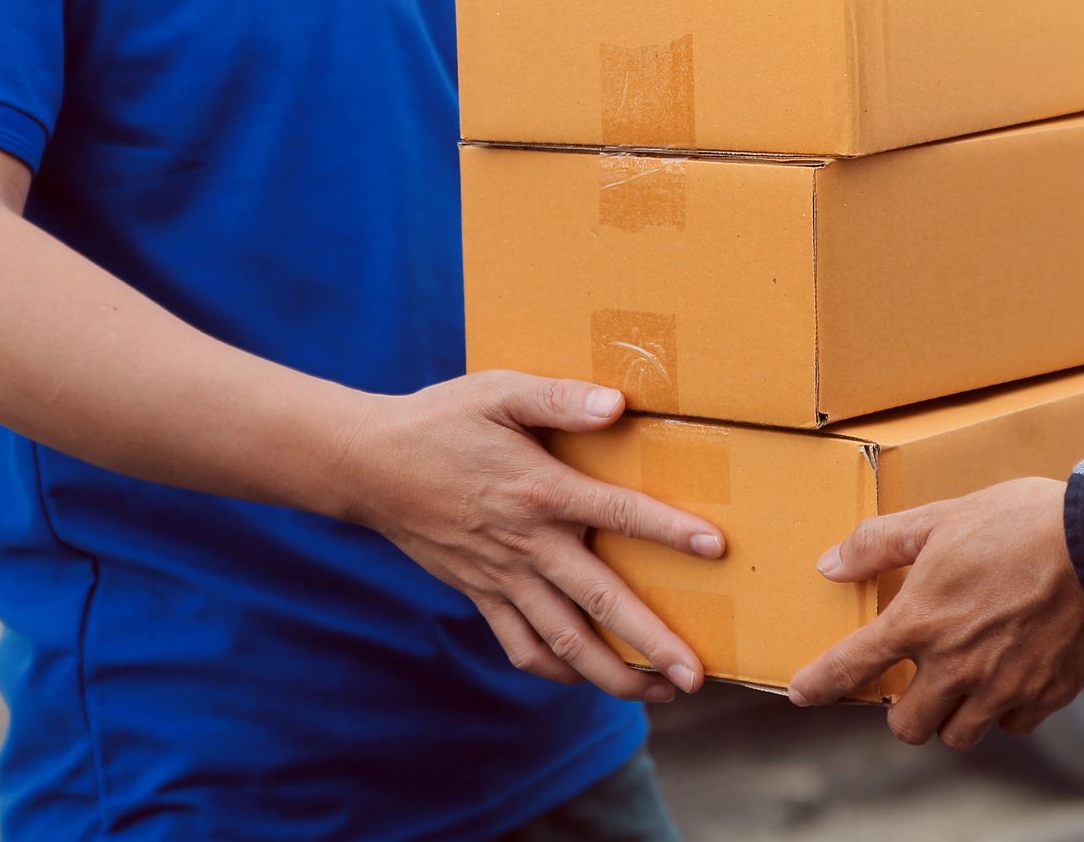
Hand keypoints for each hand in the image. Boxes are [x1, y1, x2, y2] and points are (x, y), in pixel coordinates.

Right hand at [342, 370, 724, 702]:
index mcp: (539, 491)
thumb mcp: (499, 391)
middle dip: (652, 642)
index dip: (668, 530)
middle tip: (698, 675)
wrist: (368, 466)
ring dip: (613, 673)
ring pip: (564, 640)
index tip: (715, 549)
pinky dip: (557, 669)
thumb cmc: (442, 420)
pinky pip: (522, 646)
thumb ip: (559, 397)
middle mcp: (526, 544)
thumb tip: (617, 405)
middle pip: (599, 601)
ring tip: (660, 692)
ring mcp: (502, 577)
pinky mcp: (481, 594)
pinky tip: (588, 677)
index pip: (618, 512)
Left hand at [787, 478, 1083, 750]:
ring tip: (962, 683)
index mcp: (920, 620)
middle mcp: (955, 666)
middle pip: (907, 725)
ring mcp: (1001, 687)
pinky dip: (1004, 710)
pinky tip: (1009, 678)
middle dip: (903, 710)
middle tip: (914, 684)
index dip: (820, 683)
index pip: (852, 666)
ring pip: (958, 734)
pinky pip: (1012, 724)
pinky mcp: (1045, 696)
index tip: (803, 692)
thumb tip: (831, 564)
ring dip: (951, 716)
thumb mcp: (942, 516)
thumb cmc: (1023, 524)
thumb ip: (881, 543)